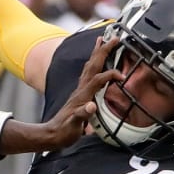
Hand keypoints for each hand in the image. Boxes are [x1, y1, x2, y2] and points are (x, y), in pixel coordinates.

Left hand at [37, 35, 122, 149]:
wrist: (51, 135)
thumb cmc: (63, 132)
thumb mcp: (73, 126)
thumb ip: (82, 115)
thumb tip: (91, 106)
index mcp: (82, 96)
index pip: (98, 79)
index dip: (110, 75)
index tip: (122, 76)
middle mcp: (80, 90)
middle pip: (92, 65)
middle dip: (103, 50)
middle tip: (113, 37)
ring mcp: (79, 91)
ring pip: (89, 67)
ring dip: (96, 53)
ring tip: (101, 41)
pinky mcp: (79, 94)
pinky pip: (88, 74)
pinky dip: (94, 65)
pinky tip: (96, 64)